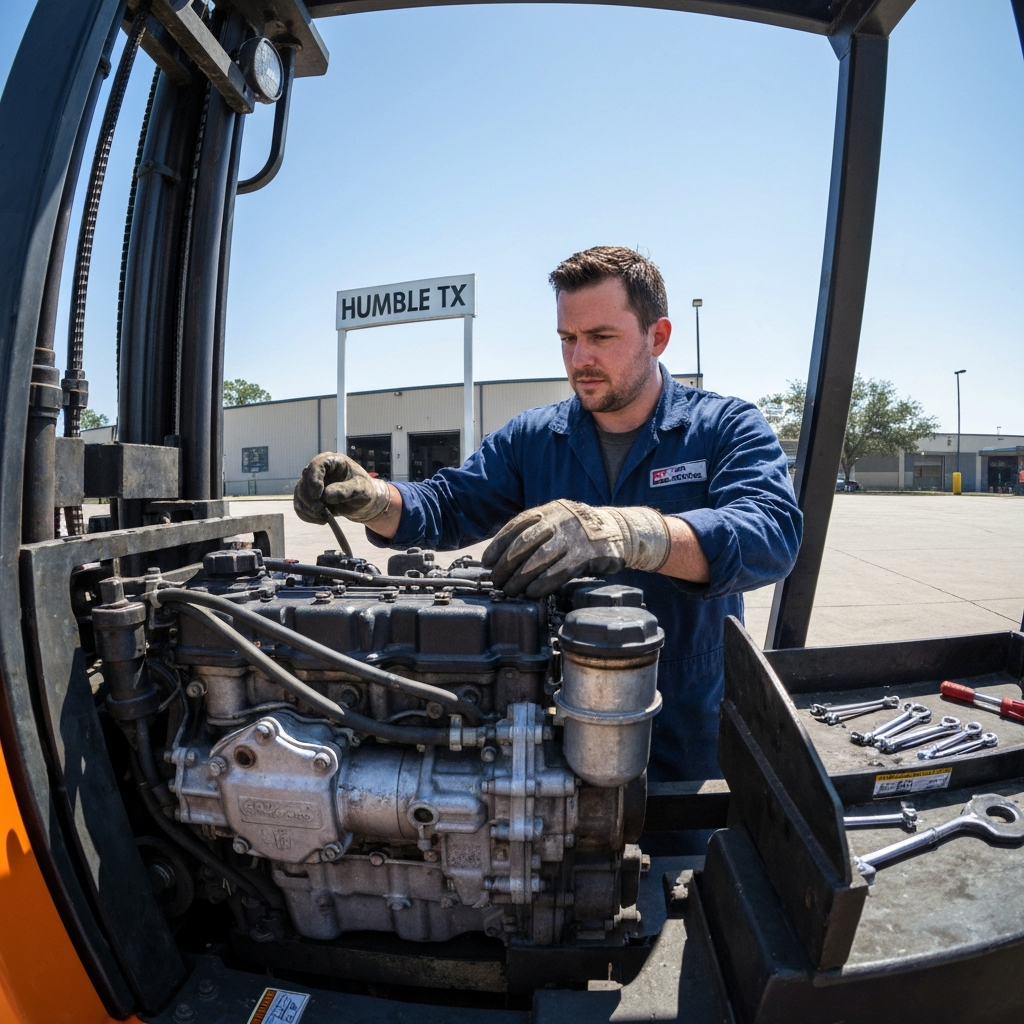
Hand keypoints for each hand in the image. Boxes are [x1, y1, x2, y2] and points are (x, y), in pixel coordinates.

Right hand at [293, 453, 391, 524]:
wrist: (363, 502)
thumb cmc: (365, 491)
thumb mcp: (362, 490)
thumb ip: (347, 490)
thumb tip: (326, 496)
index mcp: (333, 462)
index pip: (316, 465)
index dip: (314, 479)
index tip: (317, 496)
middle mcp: (319, 470)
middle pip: (304, 481)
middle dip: (310, 499)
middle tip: (321, 511)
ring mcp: (312, 483)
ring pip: (299, 495)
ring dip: (308, 509)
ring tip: (325, 518)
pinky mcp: (308, 496)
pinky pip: (300, 506)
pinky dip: (307, 515)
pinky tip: (322, 520)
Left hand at [482, 500, 670, 597]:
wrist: (620, 530)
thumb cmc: (581, 531)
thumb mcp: (558, 522)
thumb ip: (535, 533)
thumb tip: (502, 556)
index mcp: (549, 510)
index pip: (517, 525)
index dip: (499, 544)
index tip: (487, 561)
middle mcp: (559, 520)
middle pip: (524, 543)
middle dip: (506, 564)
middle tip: (496, 581)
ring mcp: (574, 536)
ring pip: (539, 558)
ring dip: (520, 577)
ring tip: (509, 590)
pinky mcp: (587, 554)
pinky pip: (560, 571)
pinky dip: (543, 583)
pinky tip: (532, 592)